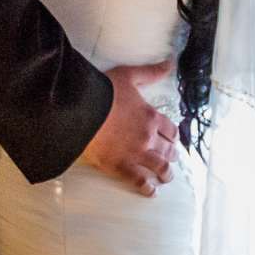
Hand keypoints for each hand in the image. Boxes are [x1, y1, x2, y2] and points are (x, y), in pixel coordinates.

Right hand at [79, 59, 178, 196]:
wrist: (81, 109)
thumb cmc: (103, 91)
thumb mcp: (129, 76)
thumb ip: (151, 72)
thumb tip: (170, 63)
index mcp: (151, 116)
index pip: (171, 130)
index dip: (174, 136)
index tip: (173, 140)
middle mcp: (148, 137)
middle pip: (168, 150)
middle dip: (172, 154)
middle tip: (172, 157)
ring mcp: (135, 154)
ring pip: (159, 167)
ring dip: (165, 173)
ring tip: (166, 177)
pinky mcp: (120, 166)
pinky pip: (139, 181)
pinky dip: (147, 188)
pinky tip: (151, 191)